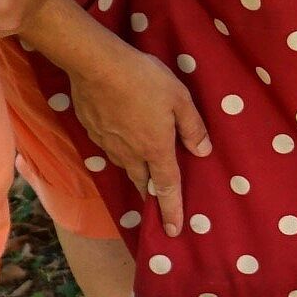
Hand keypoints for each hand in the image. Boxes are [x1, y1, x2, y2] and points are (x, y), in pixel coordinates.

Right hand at [65, 31, 210, 233]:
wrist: (97, 66)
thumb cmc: (145, 80)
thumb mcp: (180, 99)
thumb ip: (193, 127)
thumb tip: (204, 152)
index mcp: (156, 149)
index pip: (168, 186)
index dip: (172, 209)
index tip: (174, 230)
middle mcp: (130, 153)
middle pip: (143, 182)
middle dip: (152, 194)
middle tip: (157, 202)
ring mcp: (108, 144)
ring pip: (125, 167)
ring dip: (135, 173)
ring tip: (142, 173)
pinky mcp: (92, 132)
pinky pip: (109, 149)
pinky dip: (118, 152)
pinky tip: (121, 141)